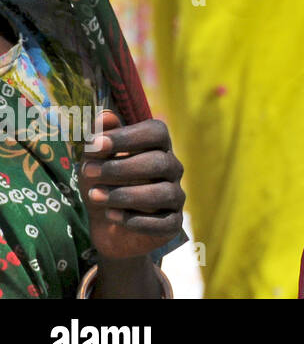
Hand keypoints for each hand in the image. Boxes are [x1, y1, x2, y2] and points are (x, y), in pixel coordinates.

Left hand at [80, 110, 184, 260]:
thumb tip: (105, 117)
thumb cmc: (104, 183)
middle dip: (120, 167)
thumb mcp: (95, 160)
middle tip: (87, 171)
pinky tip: (110, 216)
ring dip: (125, 194)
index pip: (156, 132)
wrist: (108, 227)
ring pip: (163, 193)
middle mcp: (172, 168)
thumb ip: (100, 138)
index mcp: (158, 146)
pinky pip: (162, 222)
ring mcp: (175, 196)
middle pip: (159, 162)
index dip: (128, 136)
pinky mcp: (172, 223)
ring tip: (94, 196)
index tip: (95, 144)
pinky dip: (135, 220)